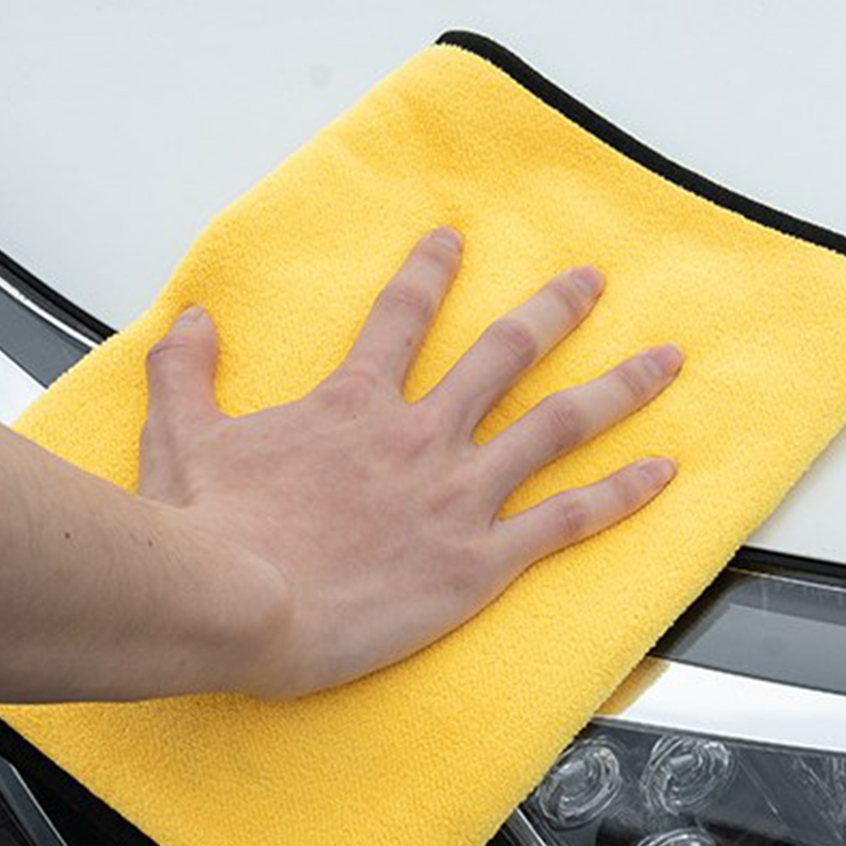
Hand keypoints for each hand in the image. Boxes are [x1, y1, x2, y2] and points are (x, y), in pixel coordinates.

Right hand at [137, 228, 681, 696]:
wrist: (235, 603)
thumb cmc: (209, 532)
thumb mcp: (181, 436)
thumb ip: (185, 372)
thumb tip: (190, 321)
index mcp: (353, 405)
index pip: (400, 316)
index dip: (429, 272)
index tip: (454, 242)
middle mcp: (418, 436)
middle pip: (503, 353)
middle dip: (552, 311)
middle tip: (589, 282)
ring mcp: (456, 496)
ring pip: (557, 425)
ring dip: (617, 388)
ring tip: (664, 361)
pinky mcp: (478, 562)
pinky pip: (566, 520)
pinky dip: (620, 495)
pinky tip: (662, 473)